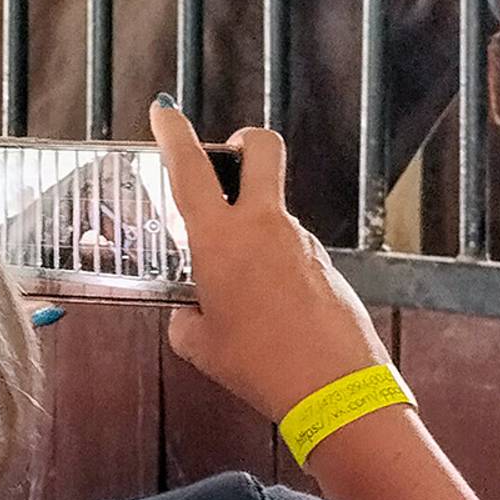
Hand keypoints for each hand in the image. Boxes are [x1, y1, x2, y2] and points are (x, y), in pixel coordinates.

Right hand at [150, 102, 392, 425]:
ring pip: (274, 212)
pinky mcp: (326, 265)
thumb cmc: (261, 366)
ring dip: (253, 231)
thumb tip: (191, 314)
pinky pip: (292, 253)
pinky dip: (274, 269)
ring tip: (238, 291)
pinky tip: (269, 313)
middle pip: (262, 149)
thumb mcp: (202, 346)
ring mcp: (302, 242)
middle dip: (242, 141)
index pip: (191, 168)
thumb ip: (187, 320)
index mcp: (221, 238)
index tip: (165, 111)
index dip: (174, 132)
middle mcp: (265, 227)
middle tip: (226, 161)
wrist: (334, 388)